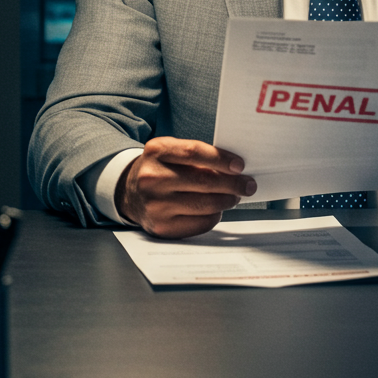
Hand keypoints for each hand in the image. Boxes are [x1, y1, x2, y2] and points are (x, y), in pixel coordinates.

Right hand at [116, 137, 256, 237]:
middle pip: (204, 181)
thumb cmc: (159, 169)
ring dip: (227, 200)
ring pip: (205, 204)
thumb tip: (234, 168)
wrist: (129, 192)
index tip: (240, 165)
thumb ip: (196, 155)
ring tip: (235, 196)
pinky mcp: (161, 227)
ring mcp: (155, 204)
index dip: (221, 159)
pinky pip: (199, 223)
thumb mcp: (169, 152)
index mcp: (157, 151)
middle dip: (232, 183)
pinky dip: (214, 216)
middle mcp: (152, 177)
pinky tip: (216, 209)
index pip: (194, 152)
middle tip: (248, 184)